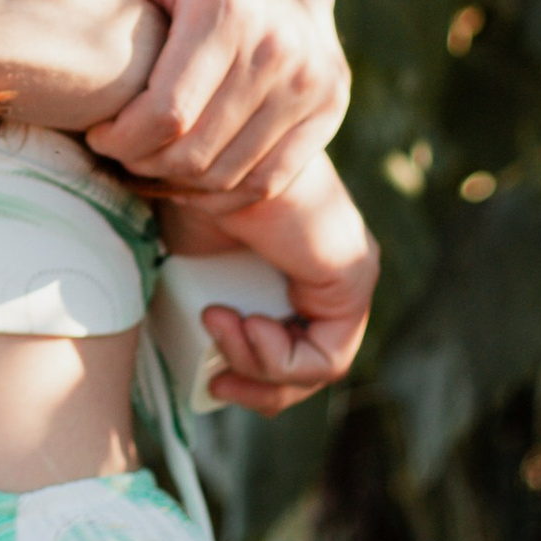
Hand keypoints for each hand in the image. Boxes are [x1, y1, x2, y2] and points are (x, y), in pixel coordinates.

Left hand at [47, 0, 349, 195]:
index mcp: (229, 8)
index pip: (167, 111)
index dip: (123, 136)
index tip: (98, 132)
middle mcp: (281, 47)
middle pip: (196, 149)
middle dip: (144, 162)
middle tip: (118, 153)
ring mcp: (313, 82)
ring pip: (229, 172)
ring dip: (178, 182)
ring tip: (147, 163)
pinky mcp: (329, 111)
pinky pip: (266, 180)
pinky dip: (222, 193)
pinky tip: (188, 176)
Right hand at [164, 163, 378, 416]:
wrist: (200, 151)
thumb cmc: (186, 192)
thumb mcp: (193, 266)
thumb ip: (203, 307)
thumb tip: (192, 369)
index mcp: (295, 267)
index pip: (290, 353)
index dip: (250, 379)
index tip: (208, 377)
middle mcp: (330, 272)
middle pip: (306, 368)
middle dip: (256, 388)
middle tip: (216, 384)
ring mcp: (348, 275)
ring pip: (317, 368)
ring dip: (257, 367)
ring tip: (219, 325)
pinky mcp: (354, 277)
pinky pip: (329, 357)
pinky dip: (280, 359)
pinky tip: (247, 326)